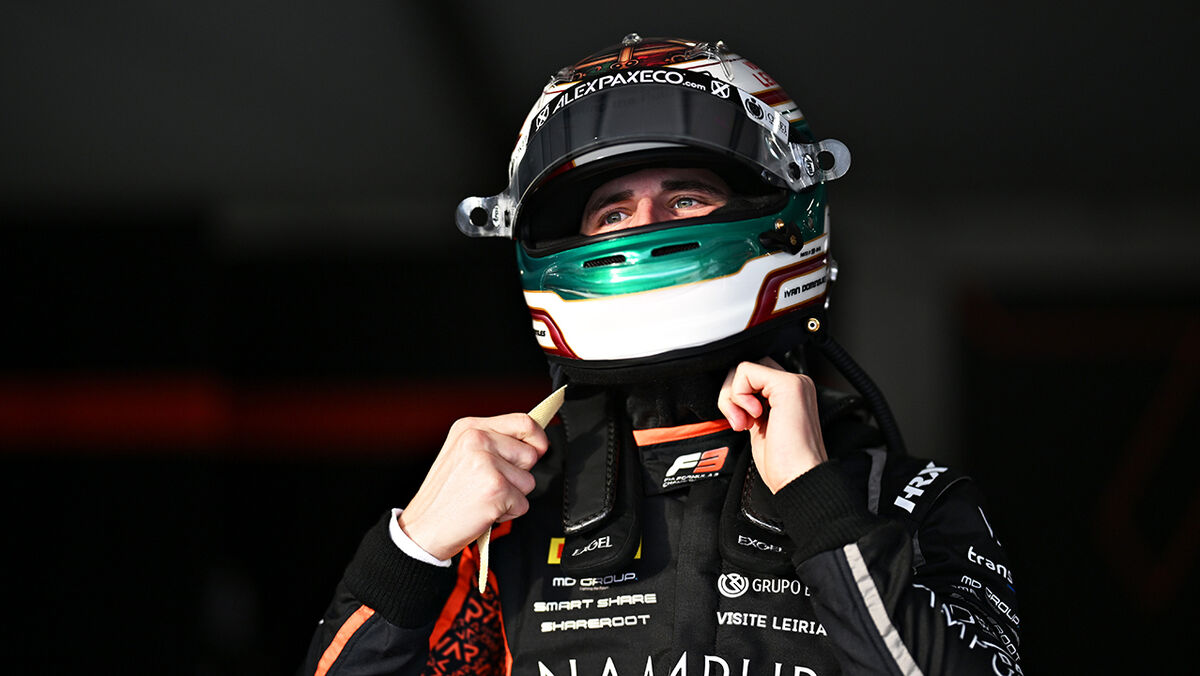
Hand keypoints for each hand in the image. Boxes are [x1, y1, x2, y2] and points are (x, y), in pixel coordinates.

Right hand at [398, 413, 548, 560]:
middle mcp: (477, 439)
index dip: (537, 439)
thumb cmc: (445, 496)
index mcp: (470, 427)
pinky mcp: (495, 487)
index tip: (537, 450)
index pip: (523, 421)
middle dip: (518, 475)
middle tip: (489, 484)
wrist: (424, 528)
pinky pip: (523, 504)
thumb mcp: (462, 454)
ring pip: (529, 481)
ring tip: (484, 497)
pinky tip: (484, 510)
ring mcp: (486, 462)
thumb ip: (494, 442)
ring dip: (512, 496)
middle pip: (530, 454)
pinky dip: (507, 513)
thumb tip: (534, 442)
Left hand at [718, 358, 827, 492]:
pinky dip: (738, 395)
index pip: (753, 377)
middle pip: (746, 370)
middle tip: (740, 423)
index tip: (743, 423)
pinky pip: (746, 371)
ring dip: (733, 397)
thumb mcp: (760, 428)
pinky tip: (752, 417)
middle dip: (732, 395)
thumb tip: (732, 396)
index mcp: (790, 395)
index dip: (738, 398)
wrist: (798, 479)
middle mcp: (795, 384)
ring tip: (745, 423)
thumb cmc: (784, 465)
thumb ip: (751, 407)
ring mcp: (794, 383)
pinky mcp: (788, 386)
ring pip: (743, 369)